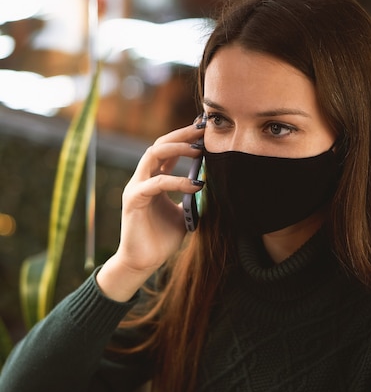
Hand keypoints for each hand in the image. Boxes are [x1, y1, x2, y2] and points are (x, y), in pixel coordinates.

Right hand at [96, 122, 204, 300]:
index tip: (206, 131)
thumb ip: (193, 197)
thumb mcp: (184, 213)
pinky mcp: (133, 199)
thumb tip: (215, 185)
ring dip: (177, 148)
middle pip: (160, 144)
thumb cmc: (162, 239)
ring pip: (153, 154)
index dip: (186, 137)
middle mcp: (142, 178)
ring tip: (199, 150)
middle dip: (183, 134)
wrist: (143, 262)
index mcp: (153, 179)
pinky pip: (156, 182)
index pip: (168, 149)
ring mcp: (136, 187)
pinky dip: (177, 180)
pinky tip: (196, 185)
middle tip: (204, 130)